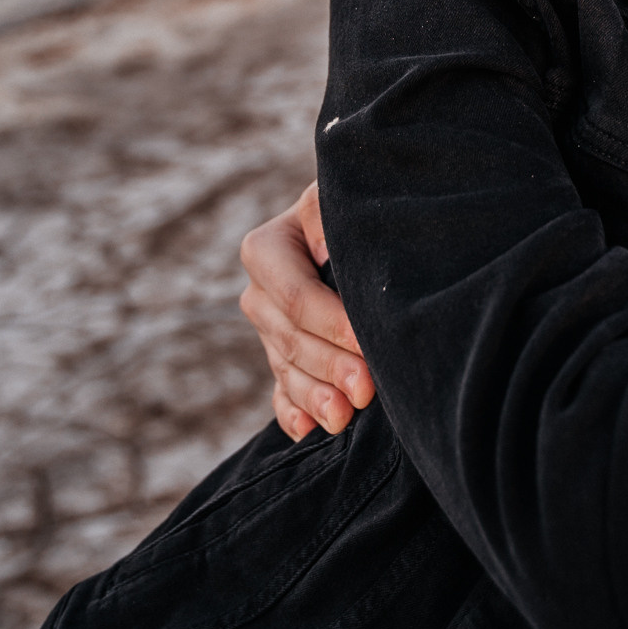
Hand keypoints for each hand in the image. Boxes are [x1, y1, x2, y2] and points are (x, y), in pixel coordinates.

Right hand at [238, 182, 372, 439]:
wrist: (363, 227)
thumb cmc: (359, 209)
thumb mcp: (341, 199)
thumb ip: (327, 215)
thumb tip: (325, 251)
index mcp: (265, 249)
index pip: (295, 295)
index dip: (331, 322)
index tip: (368, 341)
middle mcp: (259, 292)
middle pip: (290, 338)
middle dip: (330, 366)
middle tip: (366, 390)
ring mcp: (269, 331)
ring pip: (288, 369)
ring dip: (315, 396)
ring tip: (344, 417)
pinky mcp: (284, 359)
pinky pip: (282, 392)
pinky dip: (294, 412)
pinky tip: (308, 429)